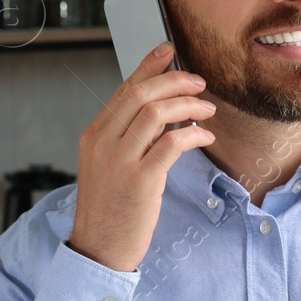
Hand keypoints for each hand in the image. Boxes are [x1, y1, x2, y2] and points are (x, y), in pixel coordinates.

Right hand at [67, 42, 216, 272]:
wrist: (99, 249)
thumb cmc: (109, 210)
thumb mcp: (108, 166)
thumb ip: (128, 138)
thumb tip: (163, 113)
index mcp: (94, 135)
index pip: (124, 89)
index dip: (149, 65)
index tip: (169, 51)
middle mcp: (103, 143)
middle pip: (142, 93)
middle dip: (176, 81)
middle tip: (198, 82)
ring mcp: (120, 161)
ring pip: (158, 113)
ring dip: (189, 105)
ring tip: (207, 109)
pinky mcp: (141, 180)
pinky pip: (173, 143)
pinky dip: (194, 134)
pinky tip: (205, 137)